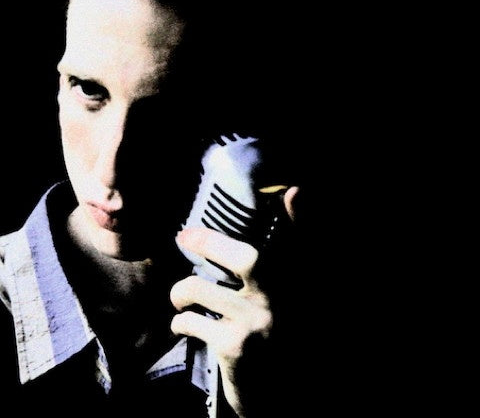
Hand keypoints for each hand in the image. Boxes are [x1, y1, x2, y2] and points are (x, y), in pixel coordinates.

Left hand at [170, 186, 299, 415]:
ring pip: (202, 289)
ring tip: (180, 296)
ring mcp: (258, 323)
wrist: (270, 386)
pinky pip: (192, 322)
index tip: (287, 193)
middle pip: (248, 258)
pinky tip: (183, 325)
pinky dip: (180, 322)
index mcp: (292, 281)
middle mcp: (281, 298)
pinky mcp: (234, 347)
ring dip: (181, 291)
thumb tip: (294, 194)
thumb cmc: (271, 329)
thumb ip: (285, 246)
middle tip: (184, 237)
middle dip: (209, 242)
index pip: (298, 242)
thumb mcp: (279, 290)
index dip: (296, 218)